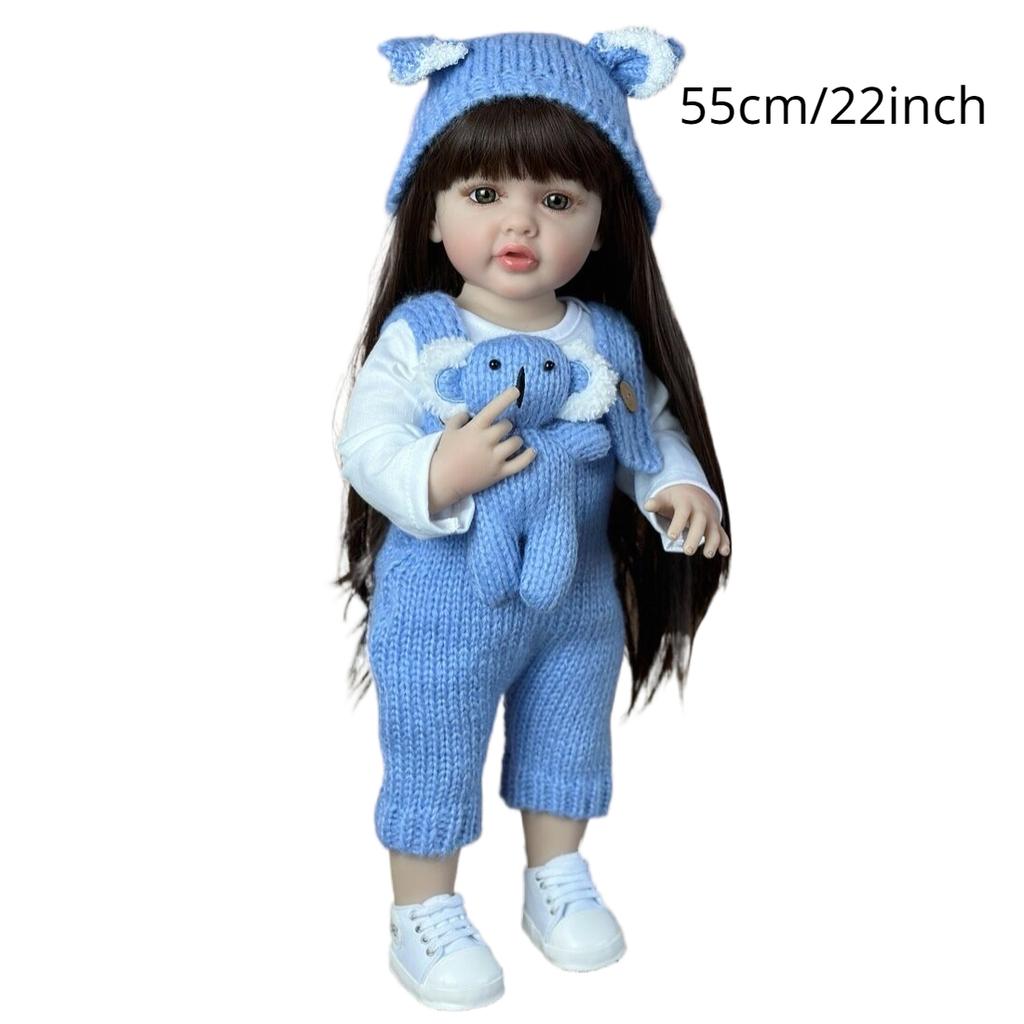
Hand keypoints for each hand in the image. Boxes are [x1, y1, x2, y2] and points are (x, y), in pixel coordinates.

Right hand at [428, 386, 536, 515]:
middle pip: (507, 426)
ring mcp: (494, 458)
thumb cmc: (445, 454)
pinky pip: (520, 463)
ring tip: (509, 442)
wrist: (442, 481)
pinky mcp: (499, 473)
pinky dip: (528, 456)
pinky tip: (532, 451)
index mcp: (474, 429)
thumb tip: (470, 413)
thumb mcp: (448, 430)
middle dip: (505, 426)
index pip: (494, 408)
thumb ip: (459, 417)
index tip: (516, 390)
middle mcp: (486, 441)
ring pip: (516, 442)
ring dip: (515, 439)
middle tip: (499, 431)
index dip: (506, 397)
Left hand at [644, 483, 730, 557]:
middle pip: (700, 523)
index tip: (671, 537)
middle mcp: (700, 510)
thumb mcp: (664, 498)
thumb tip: (647, 505)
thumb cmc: (674, 498)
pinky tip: (724, 552)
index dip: (677, 524)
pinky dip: (724, 542)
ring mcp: (710, 518)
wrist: (694, 490)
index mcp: (686, 503)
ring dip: (713, 542)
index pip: (682, 513)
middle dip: (695, 537)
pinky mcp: (716, 525)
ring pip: (714, 530)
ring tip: (707, 555)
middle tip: (687, 551)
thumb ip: (656, 503)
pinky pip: (722, 534)